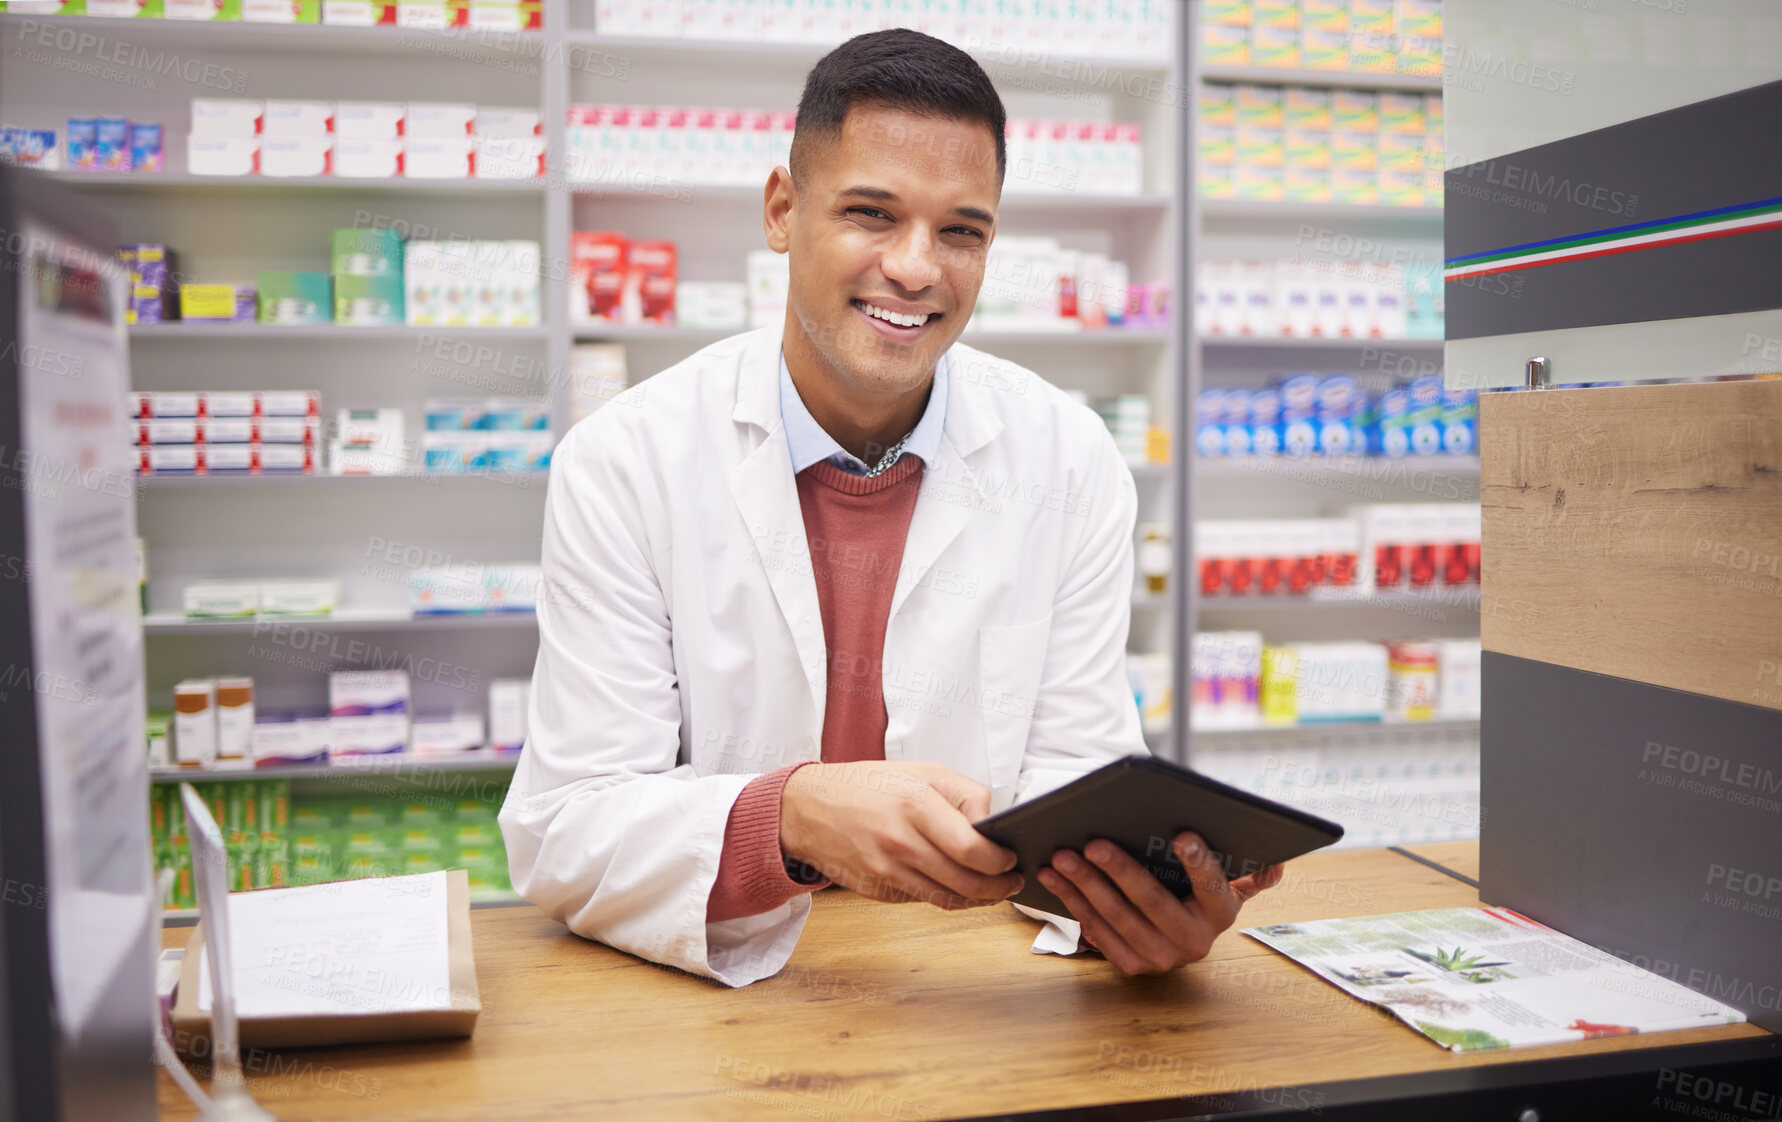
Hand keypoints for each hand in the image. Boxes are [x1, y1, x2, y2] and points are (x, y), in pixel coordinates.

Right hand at [780, 761, 1023, 909]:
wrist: (806, 808)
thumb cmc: (867, 785)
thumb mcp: (923, 770)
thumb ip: (966, 795)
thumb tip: (993, 826)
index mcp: (915, 803)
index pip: (971, 849)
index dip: (1000, 862)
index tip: (1011, 859)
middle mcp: (900, 840)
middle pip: (965, 882)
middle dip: (998, 887)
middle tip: (1011, 882)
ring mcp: (885, 870)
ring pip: (946, 899)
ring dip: (977, 899)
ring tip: (992, 889)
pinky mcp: (876, 890)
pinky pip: (921, 899)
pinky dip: (943, 895)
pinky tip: (954, 884)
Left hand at [1036, 831, 1283, 975]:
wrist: (1180, 935)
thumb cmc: (1198, 893)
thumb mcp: (1230, 883)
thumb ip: (1250, 873)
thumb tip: (1273, 865)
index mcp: (1222, 915)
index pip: (1213, 887)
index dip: (1199, 862)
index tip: (1181, 833)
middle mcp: (1194, 942)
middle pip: (1152, 902)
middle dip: (1119, 870)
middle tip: (1092, 842)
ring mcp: (1161, 958)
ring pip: (1117, 916)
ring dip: (1085, 885)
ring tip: (1062, 856)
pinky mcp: (1131, 966)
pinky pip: (1096, 930)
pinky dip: (1073, 903)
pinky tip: (1054, 878)